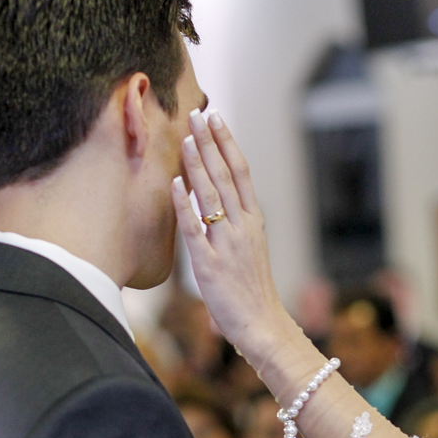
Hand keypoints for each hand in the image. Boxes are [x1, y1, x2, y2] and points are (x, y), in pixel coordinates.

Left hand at [171, 109, 299, 362]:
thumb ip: (234, 225)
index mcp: (254, 222)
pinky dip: (185, 205)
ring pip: (212, 196)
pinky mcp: (210, 265)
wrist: (262, 324)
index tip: (217, 118)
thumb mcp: (248, 250)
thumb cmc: (251, 290)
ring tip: (188, 137)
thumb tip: (213, 201)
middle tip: (198, 113)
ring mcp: (228, 244)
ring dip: (199, 165)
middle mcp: (243, 227)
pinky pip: (195, 229)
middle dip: (211, 142)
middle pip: (227, 175)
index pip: (241, 172)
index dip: (227, 143)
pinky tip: (176, 184)